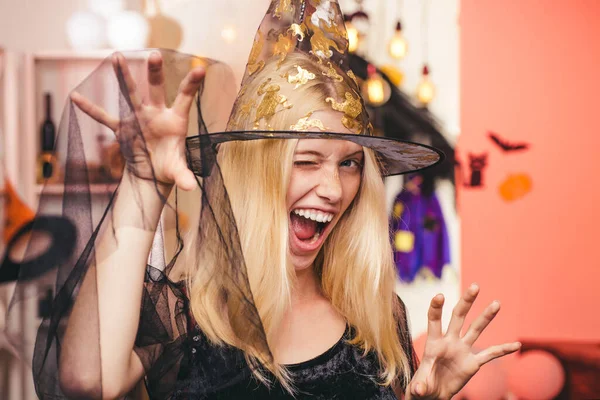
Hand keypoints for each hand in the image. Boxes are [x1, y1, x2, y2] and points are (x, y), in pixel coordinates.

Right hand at [70, 51, 204, 190]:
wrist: (153, 173)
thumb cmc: (169, 167)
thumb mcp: (178, 172)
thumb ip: (184, 177)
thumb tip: (190, 189)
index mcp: (175, 121)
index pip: (185, 98)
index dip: (192, 85)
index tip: (201, 70)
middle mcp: (157, 114)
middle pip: (156, 89)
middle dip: (155, 73)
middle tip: (155, 54)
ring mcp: (138, 119)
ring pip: (130, 94)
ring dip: (124, 76)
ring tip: (116, 56)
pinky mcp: (123, 129)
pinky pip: (105, 118)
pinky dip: (91, 109)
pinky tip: (76, 97)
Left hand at [406, 284, 520, 399]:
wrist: (435, 393)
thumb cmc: (424, 385)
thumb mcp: (420, 385)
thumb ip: (420, 385)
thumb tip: (419, 390)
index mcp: (434, 343)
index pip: (434, 321)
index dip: (436, 308)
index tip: (439, 295)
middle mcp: (450, 342)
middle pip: (458, 317)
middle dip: (466, 302)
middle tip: (475, 286)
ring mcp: (463, 350)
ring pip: (476, 329)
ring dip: (486, 317)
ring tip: (496, 303)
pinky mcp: (474, 362)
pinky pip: (490, 354)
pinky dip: (503, 350)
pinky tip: (516, 345)